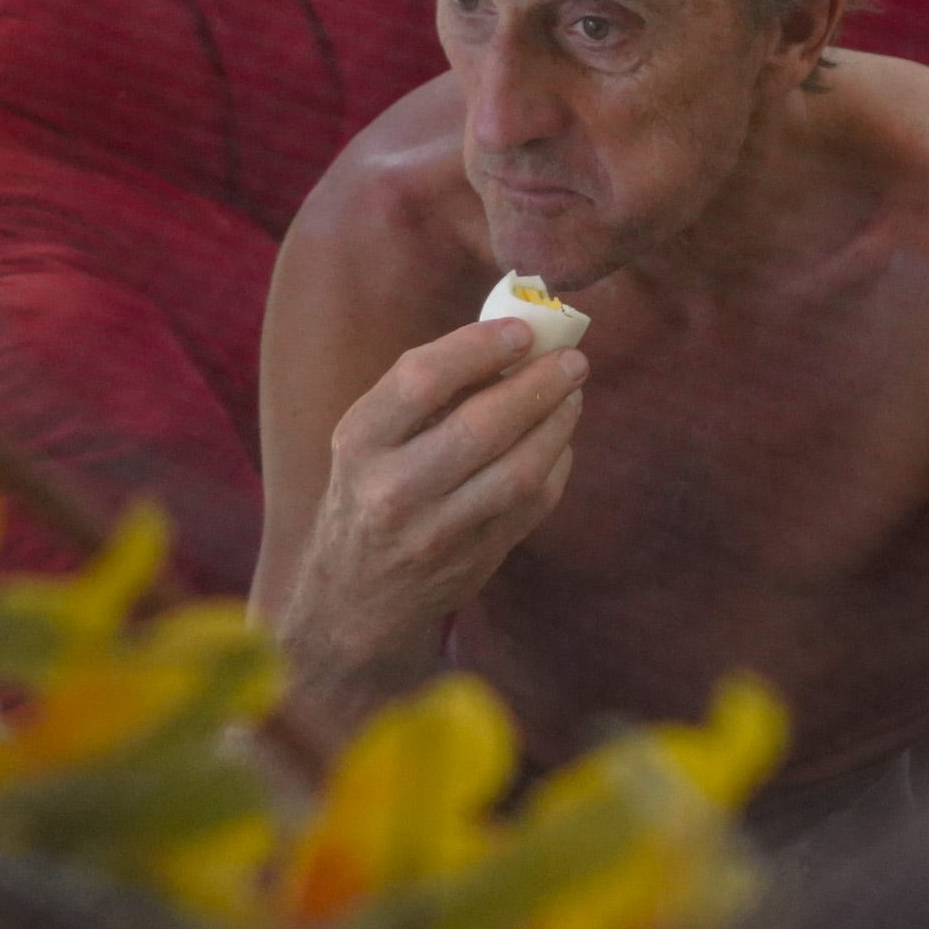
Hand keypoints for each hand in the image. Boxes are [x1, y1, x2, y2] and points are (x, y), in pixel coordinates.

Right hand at [272, 317, 582, 723]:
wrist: (355, 597)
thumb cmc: (369, 491)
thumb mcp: (370, 440)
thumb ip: (427, 392)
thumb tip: (512, 338)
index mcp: (360, 442)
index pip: (421, 379)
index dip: (479, 346)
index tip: (522, 330)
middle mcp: (393, 489)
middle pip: (482, 426)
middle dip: (539, 385)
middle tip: (573, 359)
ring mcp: (437, 532)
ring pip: (519, 470)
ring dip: (558, 424)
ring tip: (573, 393)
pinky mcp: (475, 560)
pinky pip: (534, 503)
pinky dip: (557, 463)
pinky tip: (559, 439)